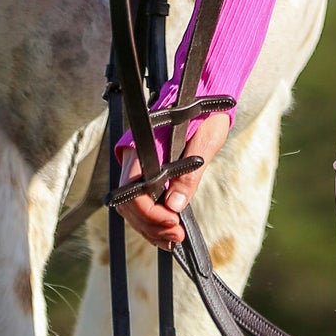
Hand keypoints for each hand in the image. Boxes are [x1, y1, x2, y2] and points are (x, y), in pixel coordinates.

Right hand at [115, 113, 231, 247]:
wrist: (204, 96)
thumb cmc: (205, 114)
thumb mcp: (204, 141)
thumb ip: (189, 175)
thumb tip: (175, 206)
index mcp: (144, 148)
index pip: (134, 191)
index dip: (150, 213)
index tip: (173, 223)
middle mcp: (135, 159)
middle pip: (131, 204)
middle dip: (152, 225)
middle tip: (177, 236)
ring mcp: (139, 168)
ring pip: (134, 209)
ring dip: (152, 228)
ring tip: (174, 240)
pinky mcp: (147, 174)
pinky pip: (142, 204)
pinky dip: (153, 222)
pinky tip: (167, 233)